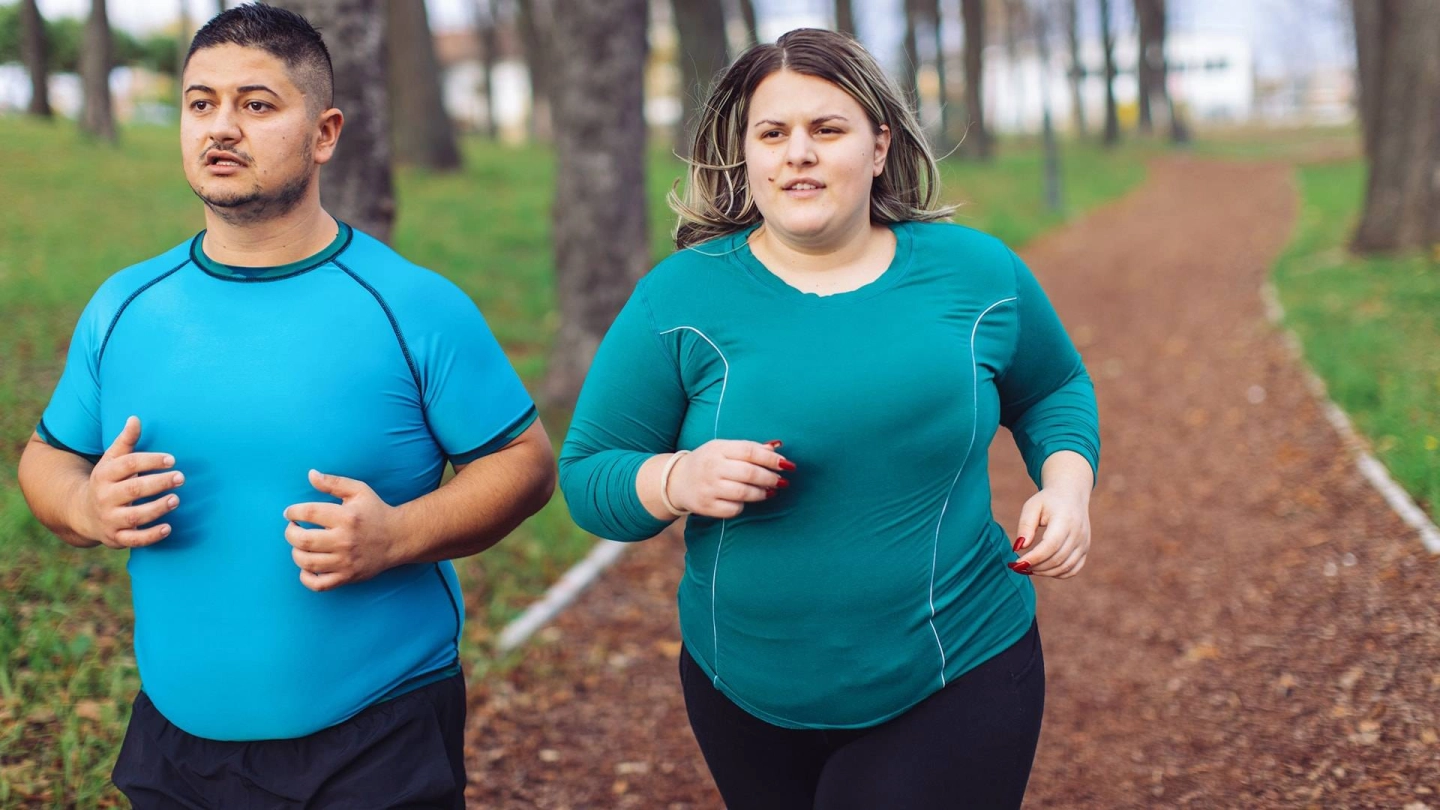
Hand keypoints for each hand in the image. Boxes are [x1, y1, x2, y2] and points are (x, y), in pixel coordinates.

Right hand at [79, 416, 182, 548]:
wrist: (82, 512)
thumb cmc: (107, 481)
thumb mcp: (111, 460)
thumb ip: (125, 441)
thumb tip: (135, 418)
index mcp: (105, 475)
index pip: (128, 465)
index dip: (150, 461)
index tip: (172, 459)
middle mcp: (105, 497)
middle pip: (132, 490)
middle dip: (158, 483)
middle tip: (181, 477)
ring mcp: (110, 518)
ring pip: (134, 515)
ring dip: (156, 508)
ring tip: (176, 499)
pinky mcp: (116, 537)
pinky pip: (133, 539)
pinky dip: (150, 536)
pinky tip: (168, 528)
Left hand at [283, 470, 398, 591]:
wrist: (398, 538)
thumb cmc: (375, 511)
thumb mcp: (359, 491)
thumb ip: (334, 483)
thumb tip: (310, 474)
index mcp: (346, 517)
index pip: (309, 513)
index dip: (293, 512)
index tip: (290, 513)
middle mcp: (345, 540)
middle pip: (303, 540)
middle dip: (290, 532)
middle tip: (293, 528)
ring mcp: (346, 561)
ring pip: (307, 562)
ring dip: (295, 553)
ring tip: (300, 545)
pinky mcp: (348, 577)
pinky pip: (318, 584)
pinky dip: (305, 578)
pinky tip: (307, 567)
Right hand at [667, 439, 792, 518]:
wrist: (677, 481)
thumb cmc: (709, 462)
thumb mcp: (724, 448)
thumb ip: (749, 448)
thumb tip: (777, 447)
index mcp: (718, 448)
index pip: (750, 451)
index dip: (771, 459)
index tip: (787, 464)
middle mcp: (712, 467)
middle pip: (749, 473)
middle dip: (770, 478)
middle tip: (781, 481)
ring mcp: (708, 488)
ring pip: (744, 492)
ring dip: (762, 493)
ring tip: (770, 492)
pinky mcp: (706, 506)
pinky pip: (733, 508)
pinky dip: (743, 505)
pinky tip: (745, 501)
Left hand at [1010, 485, 1090, 578]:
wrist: (1071, 495)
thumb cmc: (1048, 501)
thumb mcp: (1032, 506)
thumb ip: (1025, 525)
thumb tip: (1019, 547)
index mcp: (1065, 520)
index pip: (1051, 545)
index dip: (1034, 557)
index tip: (1017, 563)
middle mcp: (1078, 533)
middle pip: (1058, 559)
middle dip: (1037, 566)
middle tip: (1019, 567)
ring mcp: (1084, 543)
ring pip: (1066, 567)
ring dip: (1045, 572)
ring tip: (1029, 568)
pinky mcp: (1085, 549)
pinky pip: (1073, 569)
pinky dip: (1058, 574)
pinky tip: (1043, 570)